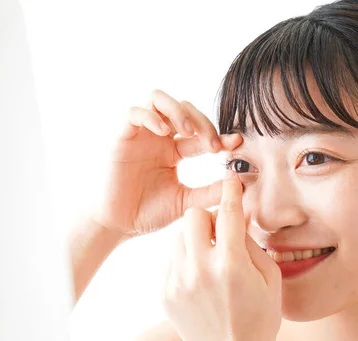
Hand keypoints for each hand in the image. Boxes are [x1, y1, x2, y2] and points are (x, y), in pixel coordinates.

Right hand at [90, 89, 242, 239]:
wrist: (117, 225)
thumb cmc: (147, 213)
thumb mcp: (186, 202)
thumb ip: (210, 192)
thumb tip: (241, 182)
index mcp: (174, 151)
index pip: (200, 134)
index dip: (219, 134)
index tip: (236, 143)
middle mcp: (158, 138)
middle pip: (184, 108)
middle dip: (202, 121)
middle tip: (212, 144)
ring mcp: (140, 135)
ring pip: (158, 99)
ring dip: (178, 110)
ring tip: (188, 131)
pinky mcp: (122, 137)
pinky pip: (134, 113)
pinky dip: (151, 116)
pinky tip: (165, 132)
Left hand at [161, 169, 282, 340]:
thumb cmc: (259, 318)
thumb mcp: (269, 278)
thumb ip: (251, 241)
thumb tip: (240, 211)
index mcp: (230, 265)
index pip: (227, 212)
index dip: (230, 190)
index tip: (230, 175)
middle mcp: (199, 270)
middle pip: (193, 216)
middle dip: (208, 218)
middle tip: (220, 234)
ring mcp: (177, 282)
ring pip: (178, 236)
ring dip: (194, 238)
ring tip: (210, 259)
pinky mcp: (164, 292)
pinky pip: (171, 258)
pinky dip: (185, 258)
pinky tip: (199, 277)